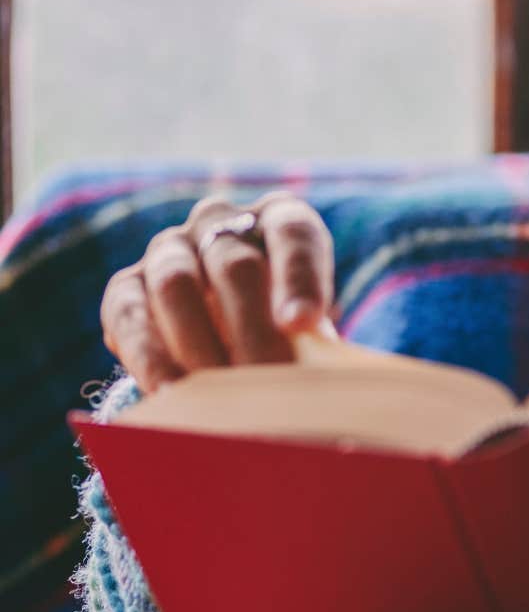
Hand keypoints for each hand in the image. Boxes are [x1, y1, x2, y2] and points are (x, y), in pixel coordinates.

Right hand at [99, 191, 335, 391]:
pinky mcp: (126, 287)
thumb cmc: (288, 328)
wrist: (230, 336)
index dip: (299, 277)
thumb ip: (316, 341)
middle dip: (251, 326)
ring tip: (216, 394)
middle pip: (235, 265)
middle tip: (265, 378)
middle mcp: (220, 223)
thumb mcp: (309, 326)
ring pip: (176, 283)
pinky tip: (168, 393)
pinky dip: (149, 357)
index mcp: (279, 218)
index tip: (302, 324)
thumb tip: (319, 376)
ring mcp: (168, 250)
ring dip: (197, 342)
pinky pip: (129, 315)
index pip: (294, 233)